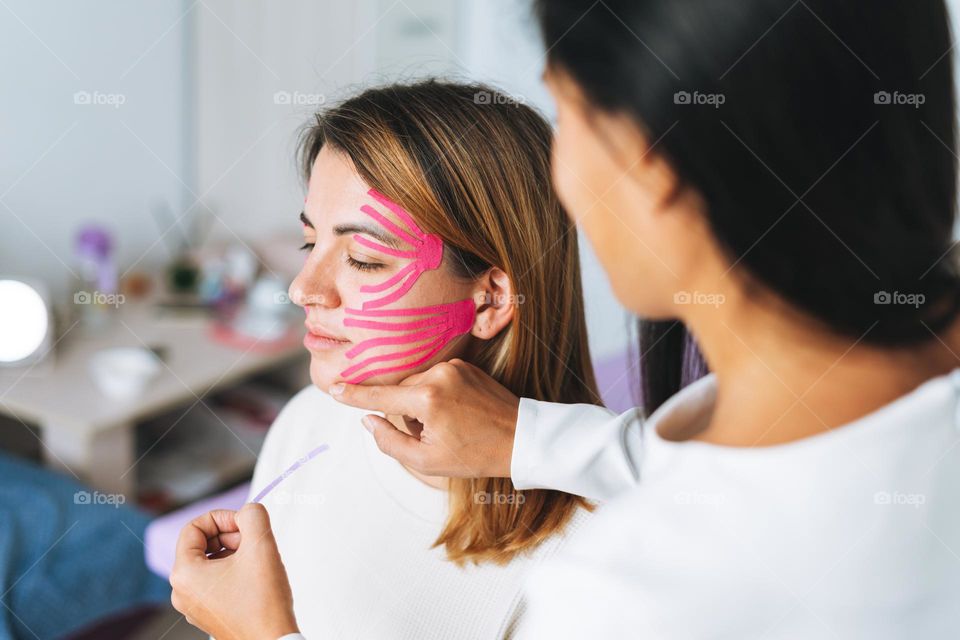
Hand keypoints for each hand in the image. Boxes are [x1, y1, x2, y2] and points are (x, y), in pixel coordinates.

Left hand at [170, 503, 298, 639]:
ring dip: (235, 552)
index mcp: (184, 574)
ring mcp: (195, 605)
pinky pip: (217, 581)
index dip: (222, 517)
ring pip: (211, 562)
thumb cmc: (263, 603)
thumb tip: (249, 510)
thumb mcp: (261, 545)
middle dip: (230, 535)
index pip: (194, 527)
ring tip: (258, 560)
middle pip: (202, 544)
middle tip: (255, 541)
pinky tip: (256, 577)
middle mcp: (182, 591)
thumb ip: (253, 515)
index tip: (245, 523)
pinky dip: (236, 571)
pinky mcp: (210, 613)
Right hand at [329, 358, 518, 476]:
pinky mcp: (464, 365)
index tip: (333, 388)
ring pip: (416, 386)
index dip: (353, 396)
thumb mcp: (428, 460)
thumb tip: (368, 420)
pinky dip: (435, 397)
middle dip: (405, 415)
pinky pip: (435, 379)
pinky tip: (457, 415)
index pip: (379, 397)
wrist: (521, 438)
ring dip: (420, 406)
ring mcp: (453, 366)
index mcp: (427, 399)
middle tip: (431, 438)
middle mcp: (438, 374)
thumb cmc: (476, 455)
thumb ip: (390, 441)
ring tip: (449, 427)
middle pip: (399, 393)